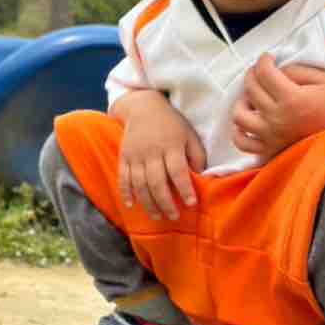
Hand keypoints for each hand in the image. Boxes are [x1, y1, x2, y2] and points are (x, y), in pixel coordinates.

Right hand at [115, 90, 206, 220]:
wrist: (142, 107)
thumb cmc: (171, 124)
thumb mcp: (189, 135)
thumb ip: (196, 156)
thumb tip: (200, 179)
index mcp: (171, 146)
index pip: (178, 171)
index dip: (185, 189)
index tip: (192, 204)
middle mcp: (152, 152)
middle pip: (157, 182)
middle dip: (166, 202)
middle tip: (174, 217)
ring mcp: (135, 155)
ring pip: (140, 184)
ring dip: (148, 203)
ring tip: (157, 216)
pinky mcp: (124, 157)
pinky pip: (123, 177)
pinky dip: (126, 193)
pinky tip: (131, 205)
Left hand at [231, 54, 324, 159]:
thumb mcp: (322, 79)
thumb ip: (296, 70)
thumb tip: (275, 70)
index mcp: (290, 98)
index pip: (264, 73)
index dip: (263, 61)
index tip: (267, 58)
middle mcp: (276, 117)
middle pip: (250, 90)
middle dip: (252, 74)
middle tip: (259, 72)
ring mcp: (270, 135)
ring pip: (240, 116)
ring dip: (242, 102)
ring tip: (251, 98)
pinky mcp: (268, 149)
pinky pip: (242, 143)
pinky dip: (238, 132)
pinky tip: (246, 123)